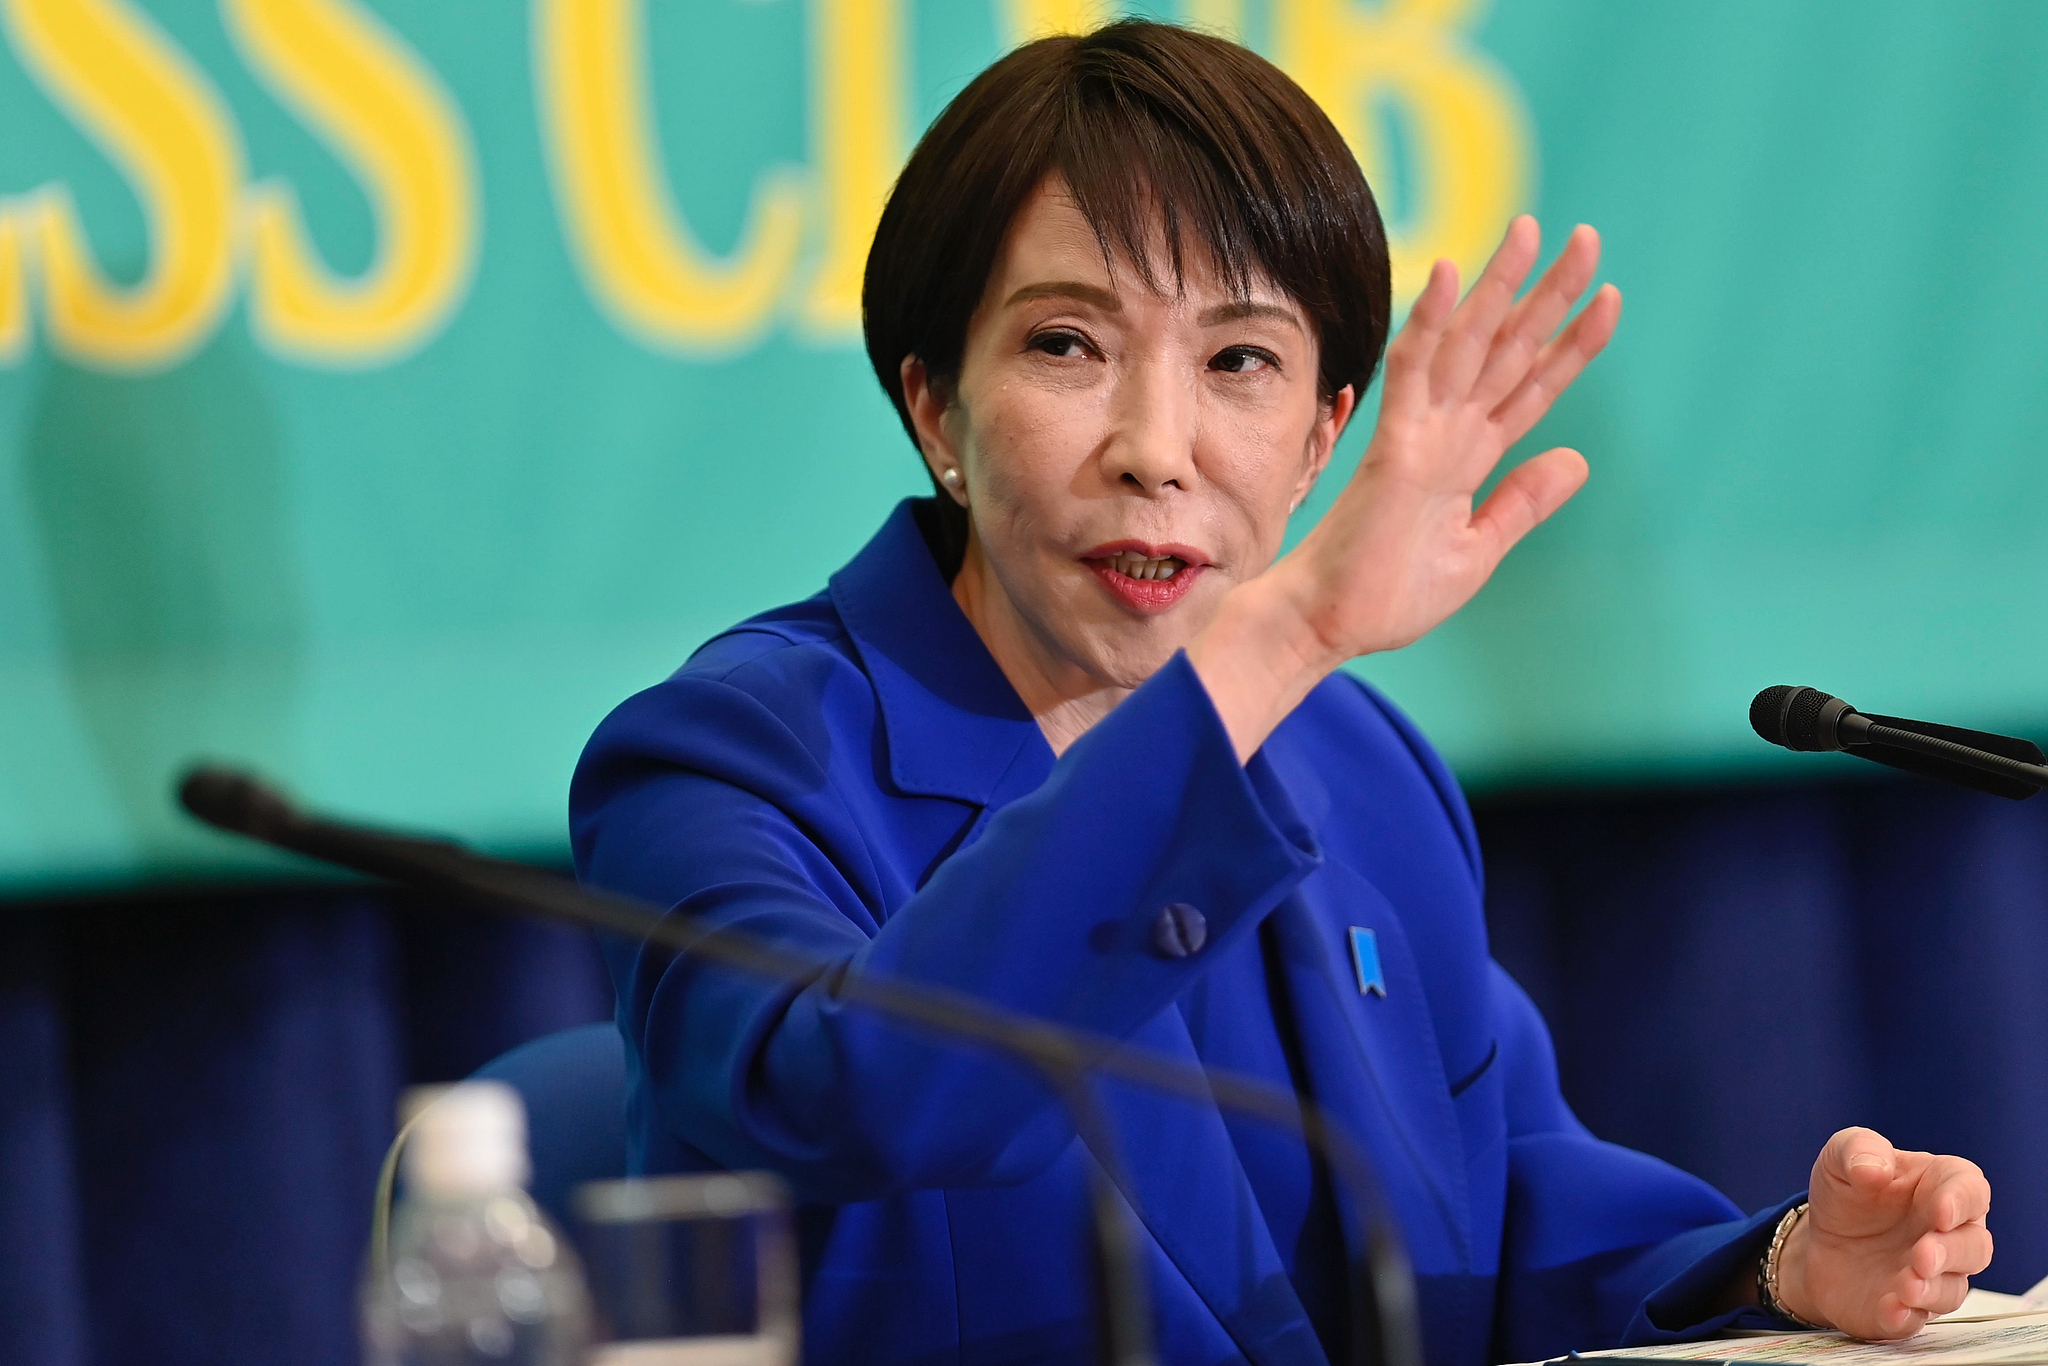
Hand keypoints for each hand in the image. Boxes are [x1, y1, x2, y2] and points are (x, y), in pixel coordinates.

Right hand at [1283, 214, 1618, 662]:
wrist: (1326, 625)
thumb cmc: (1386, 595)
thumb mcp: (1477, 552)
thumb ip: (1521, 503)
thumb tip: (1574, 457)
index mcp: (1469, 458)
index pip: (1531, 388)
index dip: (1571, 345)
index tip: (1609, 300)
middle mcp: (1448, 433)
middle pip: (1509, 351)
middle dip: (1549, 295)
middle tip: (1587, 237)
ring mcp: (1420, 435)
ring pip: (1468, 345)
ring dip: (1499, 287)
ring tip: (1533, 230)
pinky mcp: (1394, 448)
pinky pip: (1413, 373)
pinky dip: (1431, 323)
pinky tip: (1448, 274)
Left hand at [1776, 1127, 1992, 1339]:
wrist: (1817, 1242)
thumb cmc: (1845, 1193)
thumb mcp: (1839, 1159)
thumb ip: (1858, 1149)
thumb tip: (1875, 1169)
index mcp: (1939, 1188)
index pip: (1970, 1190)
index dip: (1962, 1202)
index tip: (1941, 1212)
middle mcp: (1947, 1236)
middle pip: (1974, 1247)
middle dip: (1952, 1253)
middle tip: (1922, 1256)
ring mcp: (1931, 1276)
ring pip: (1953, 1289)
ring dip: (1932, 1289)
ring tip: (1905, 1286)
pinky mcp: (1908, 1308)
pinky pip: (1917, 1319)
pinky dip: (1905, 1316)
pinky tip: (1889, 1310)